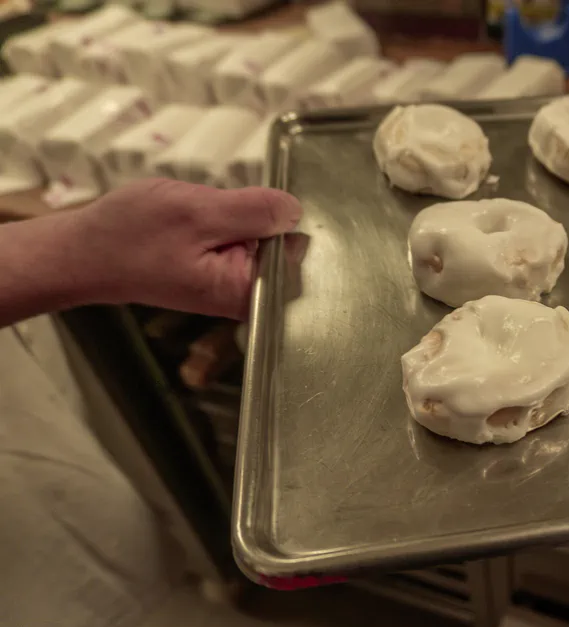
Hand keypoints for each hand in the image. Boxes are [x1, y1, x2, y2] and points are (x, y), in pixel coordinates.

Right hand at [74, 179, 301, 319]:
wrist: (84, 251)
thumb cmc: (132, 236)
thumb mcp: (197, 212)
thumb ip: (252, 211)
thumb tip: (295, 210)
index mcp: (247, 291)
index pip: (299, 256)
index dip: (287, 222)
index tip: (262, 206)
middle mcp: (248, 294)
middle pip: (287, 244)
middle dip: (263, 216)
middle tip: (223, 207)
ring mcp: (236, 282)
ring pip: (265, 235)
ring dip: (244, 214)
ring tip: (210, 210)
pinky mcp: (224, 267)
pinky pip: (245, 235)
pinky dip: (231, 218)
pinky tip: (205, 216)